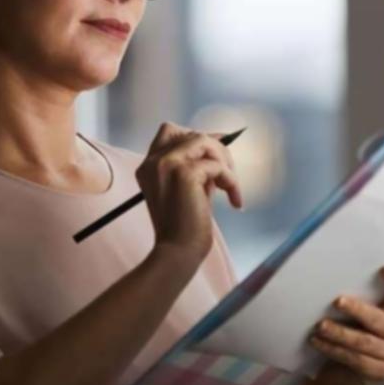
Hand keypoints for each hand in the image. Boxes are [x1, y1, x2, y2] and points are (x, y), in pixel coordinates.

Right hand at [135, 122, 242, 262]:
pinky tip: (234, 201)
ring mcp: (166, 164)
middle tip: (229, 175)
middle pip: (192, 134)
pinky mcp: (184, 173)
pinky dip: (231, 182)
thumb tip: (220, 142)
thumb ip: (197, 166)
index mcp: (149, 166)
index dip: (197, 137)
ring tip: (230, 187)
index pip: (169, 131)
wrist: (178, 252)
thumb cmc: (185, 226)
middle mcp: (153, 161)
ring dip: (225, 162)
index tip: (218, 152)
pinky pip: (217, 166)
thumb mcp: (188, 188)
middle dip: (217, 150)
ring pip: (205, 142)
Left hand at [290, 265, 383, 384]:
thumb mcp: (358, 312)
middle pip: (379, 319)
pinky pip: (356, 359)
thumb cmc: (353, 331)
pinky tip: (318, 342)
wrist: (345, 370)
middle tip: (337, 301)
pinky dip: (334, 350)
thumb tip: (336, 278)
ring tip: (320, 326)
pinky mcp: (381, 372)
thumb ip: (359, 297)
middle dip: (357, 310)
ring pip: (364, 342)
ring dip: (339, 333)